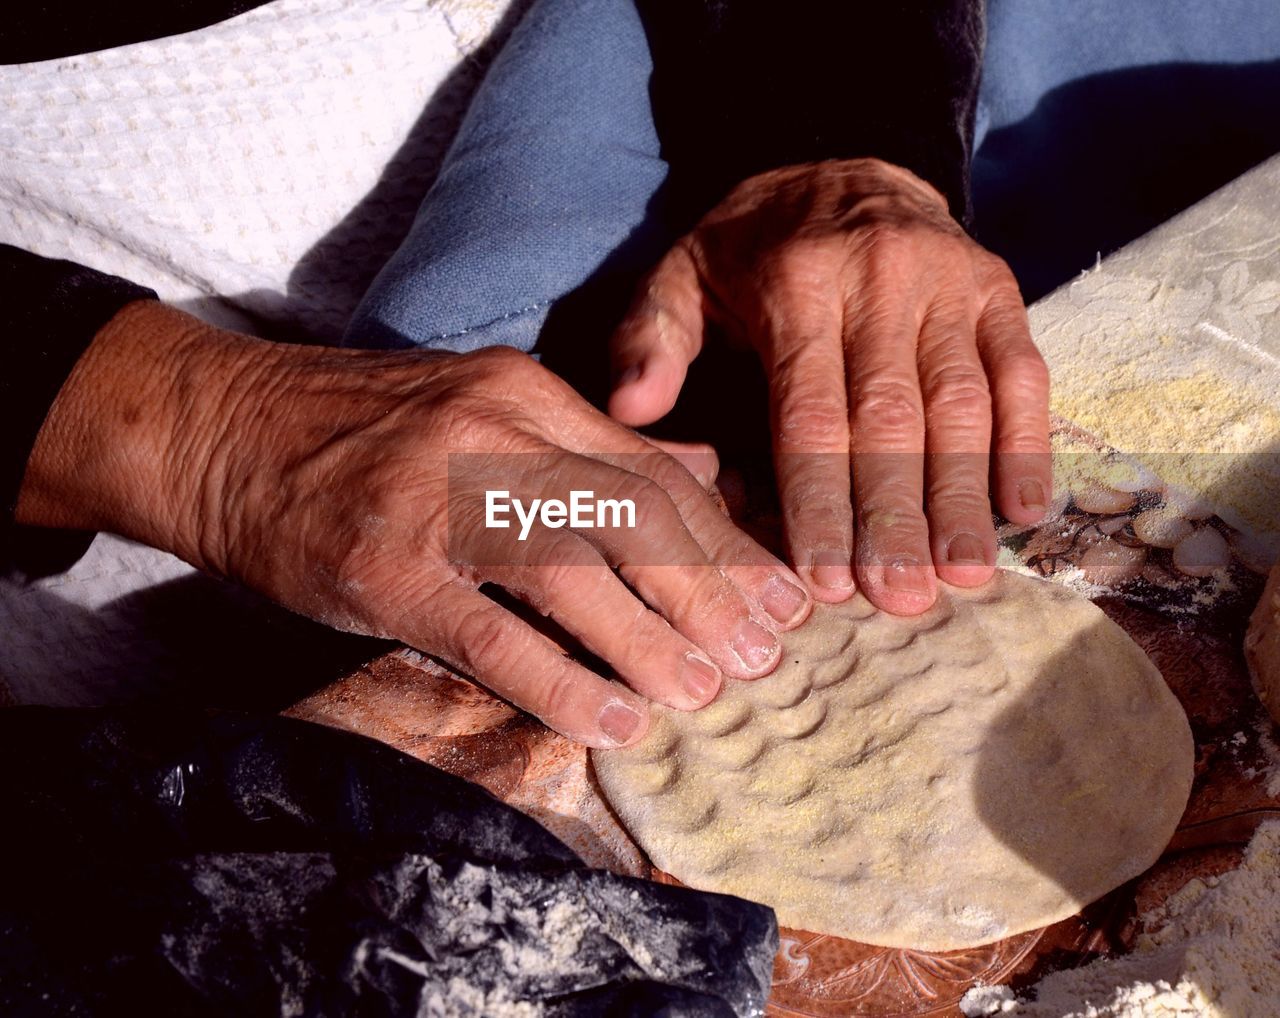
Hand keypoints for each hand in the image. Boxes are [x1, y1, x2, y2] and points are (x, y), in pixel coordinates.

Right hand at [18, 303, 810, 746]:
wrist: (219, 428)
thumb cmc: (359, 428)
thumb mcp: (480, 406)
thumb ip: (592, 441)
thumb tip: (702, 466)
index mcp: (524, 393)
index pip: (653, 470)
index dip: (726, 541)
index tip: (780, 597)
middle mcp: (491, 434)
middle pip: (632, 516)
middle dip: (710, 593)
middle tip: (762, 657)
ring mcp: (434, 498)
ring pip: (573, 572)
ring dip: (651, 641)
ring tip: (704, 693)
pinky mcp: (383, 565)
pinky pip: (492, 633)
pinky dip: (561, 680)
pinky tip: (612, 720)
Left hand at [609, 159, 1050, 614]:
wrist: (846, 162)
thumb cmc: (754, 246)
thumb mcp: (682, 274)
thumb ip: (650, 339)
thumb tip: (630, 412)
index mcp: (797, 283)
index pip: (811, 411)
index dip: (820, 499)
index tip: (826, 578)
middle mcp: (882, 278)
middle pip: (891, 416)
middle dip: (895, 516)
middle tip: (900, 599)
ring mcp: (950, 281)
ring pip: (963, 402)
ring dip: (963, 494)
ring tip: (960, 574)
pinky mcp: (999, 287)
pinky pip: (1022, 371)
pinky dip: (1028, 443)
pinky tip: (1023, 512)